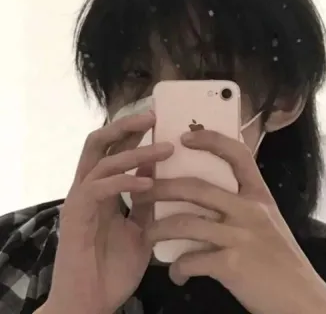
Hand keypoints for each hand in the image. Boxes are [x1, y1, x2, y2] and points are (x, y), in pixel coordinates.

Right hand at [43, 111, 173, 313]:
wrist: (92, 305)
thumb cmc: (114, 268)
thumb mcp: (140, 228)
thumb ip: (146, 200)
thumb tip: (157, 172)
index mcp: (102, 189)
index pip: (115, 149)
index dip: (134, 132)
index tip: (161, 120)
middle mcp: (88, 187)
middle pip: (100, 142)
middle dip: (126, 126)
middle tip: (154, 116)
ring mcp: (79, 200)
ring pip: (103, 160)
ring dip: (135, 152)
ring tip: (166, 149)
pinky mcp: (75, 216)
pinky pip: (99, 188)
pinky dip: (125, 181)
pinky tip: (149, 183)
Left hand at [138, 130, 325, 313]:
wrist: (303, 299)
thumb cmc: (281, 257)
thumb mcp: (268, 221)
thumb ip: (243, 205)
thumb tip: (206, 196)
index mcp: (260, 195)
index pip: (237, 154)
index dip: (211, 140)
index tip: (185, 137)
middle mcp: (250, 210)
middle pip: (197, 188)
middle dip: (162, 188)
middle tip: (140, 191)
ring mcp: (241, 236)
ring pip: (186, 223)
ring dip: (158, 229)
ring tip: (146, 234)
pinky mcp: (232, 265)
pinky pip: (192, 261)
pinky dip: (178, 267)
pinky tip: (175, 273)